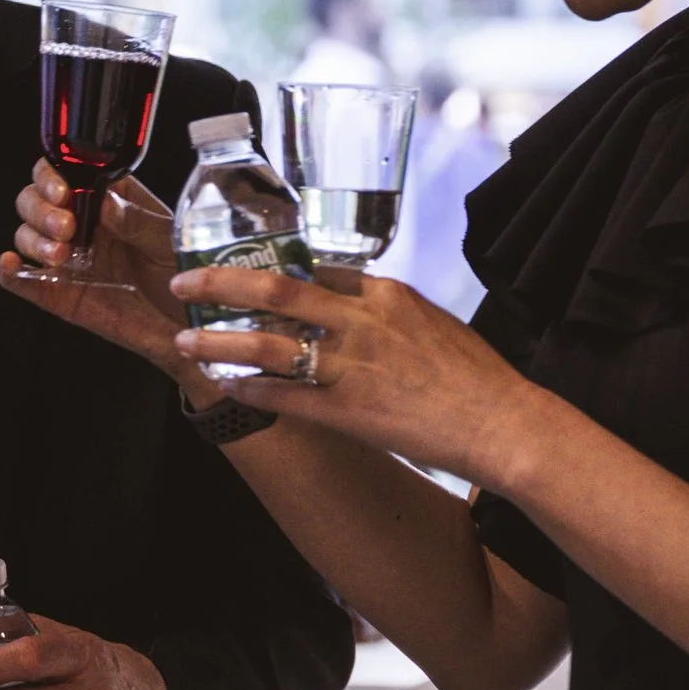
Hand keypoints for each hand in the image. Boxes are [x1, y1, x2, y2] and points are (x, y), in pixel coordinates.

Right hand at [0, 164, 197, 385]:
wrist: (189, 323)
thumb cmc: (184, 273)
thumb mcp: (170, 240)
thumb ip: (137, 222)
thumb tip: (104, 204)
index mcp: (107, 197)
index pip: (64, 171)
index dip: (53, 176)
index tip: (64, 192)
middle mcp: (81, 222)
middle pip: (35, 201)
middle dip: (41, 210)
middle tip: (66, 227)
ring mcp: (67, 257)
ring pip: (26, 236)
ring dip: (32, 240)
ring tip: (59, 254)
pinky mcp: (59, 292)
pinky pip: (24, 280)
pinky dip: (9, 272)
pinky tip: (10, 266)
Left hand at [169, 265, 545, 487]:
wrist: (503, 423)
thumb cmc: (474, 376)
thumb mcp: (431, 321)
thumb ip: (386, 309)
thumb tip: (351, 302)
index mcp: (387, 294)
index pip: (315, 268)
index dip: (270, 266)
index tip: (239, 266)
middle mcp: (365, 323)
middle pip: (278, 291)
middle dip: (223, 283)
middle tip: (186, 279)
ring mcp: (354, 367)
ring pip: (269, 345)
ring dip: (220, 341)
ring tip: (185, 339)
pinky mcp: (350, 411)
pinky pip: (286, 398)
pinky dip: (251, 391)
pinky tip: (226, 388)